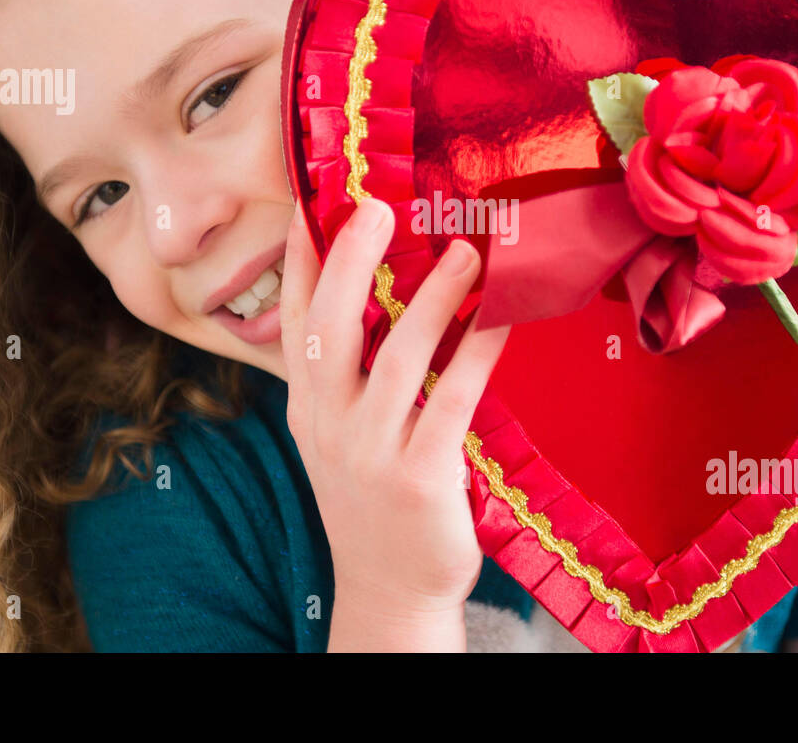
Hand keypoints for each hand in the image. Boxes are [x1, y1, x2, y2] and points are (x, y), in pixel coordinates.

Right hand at [279, 198, 510, 646]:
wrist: (391, 591)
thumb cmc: (375, 501)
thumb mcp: (340, 439)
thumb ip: (349, 378)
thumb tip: (380, 300)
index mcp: (308, 410)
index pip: (295, 324)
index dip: (302, 263)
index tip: (310, 206)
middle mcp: (330, 426)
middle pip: (331, 329)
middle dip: (350, 262)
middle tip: (377, 207)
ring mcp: (372, 453)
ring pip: (397, 358)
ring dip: (433, 298)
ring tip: (467, 251)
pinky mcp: (421, 477)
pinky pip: (453, 399)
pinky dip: (478, 352)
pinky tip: (502, 317)